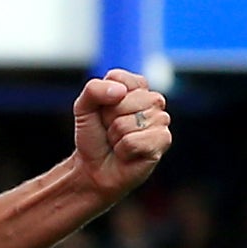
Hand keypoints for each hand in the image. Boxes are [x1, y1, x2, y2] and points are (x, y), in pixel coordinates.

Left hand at [71, 69, 172, 197]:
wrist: (95, 168)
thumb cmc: (94, 137)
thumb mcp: (83, 107)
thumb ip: (94, 89)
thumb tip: (121, 91)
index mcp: (135, 87)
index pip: (119, 79)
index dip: (103, 99)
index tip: (102, 112)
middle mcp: (152, 100)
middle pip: (125, 101)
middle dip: (110, 118)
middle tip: (111, 130)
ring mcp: (161, 120)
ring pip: (129, 123)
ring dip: (116, 136)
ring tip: (118, 142)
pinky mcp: (163, 140)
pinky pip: (135, 141)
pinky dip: (124, 150)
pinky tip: (127, 153)